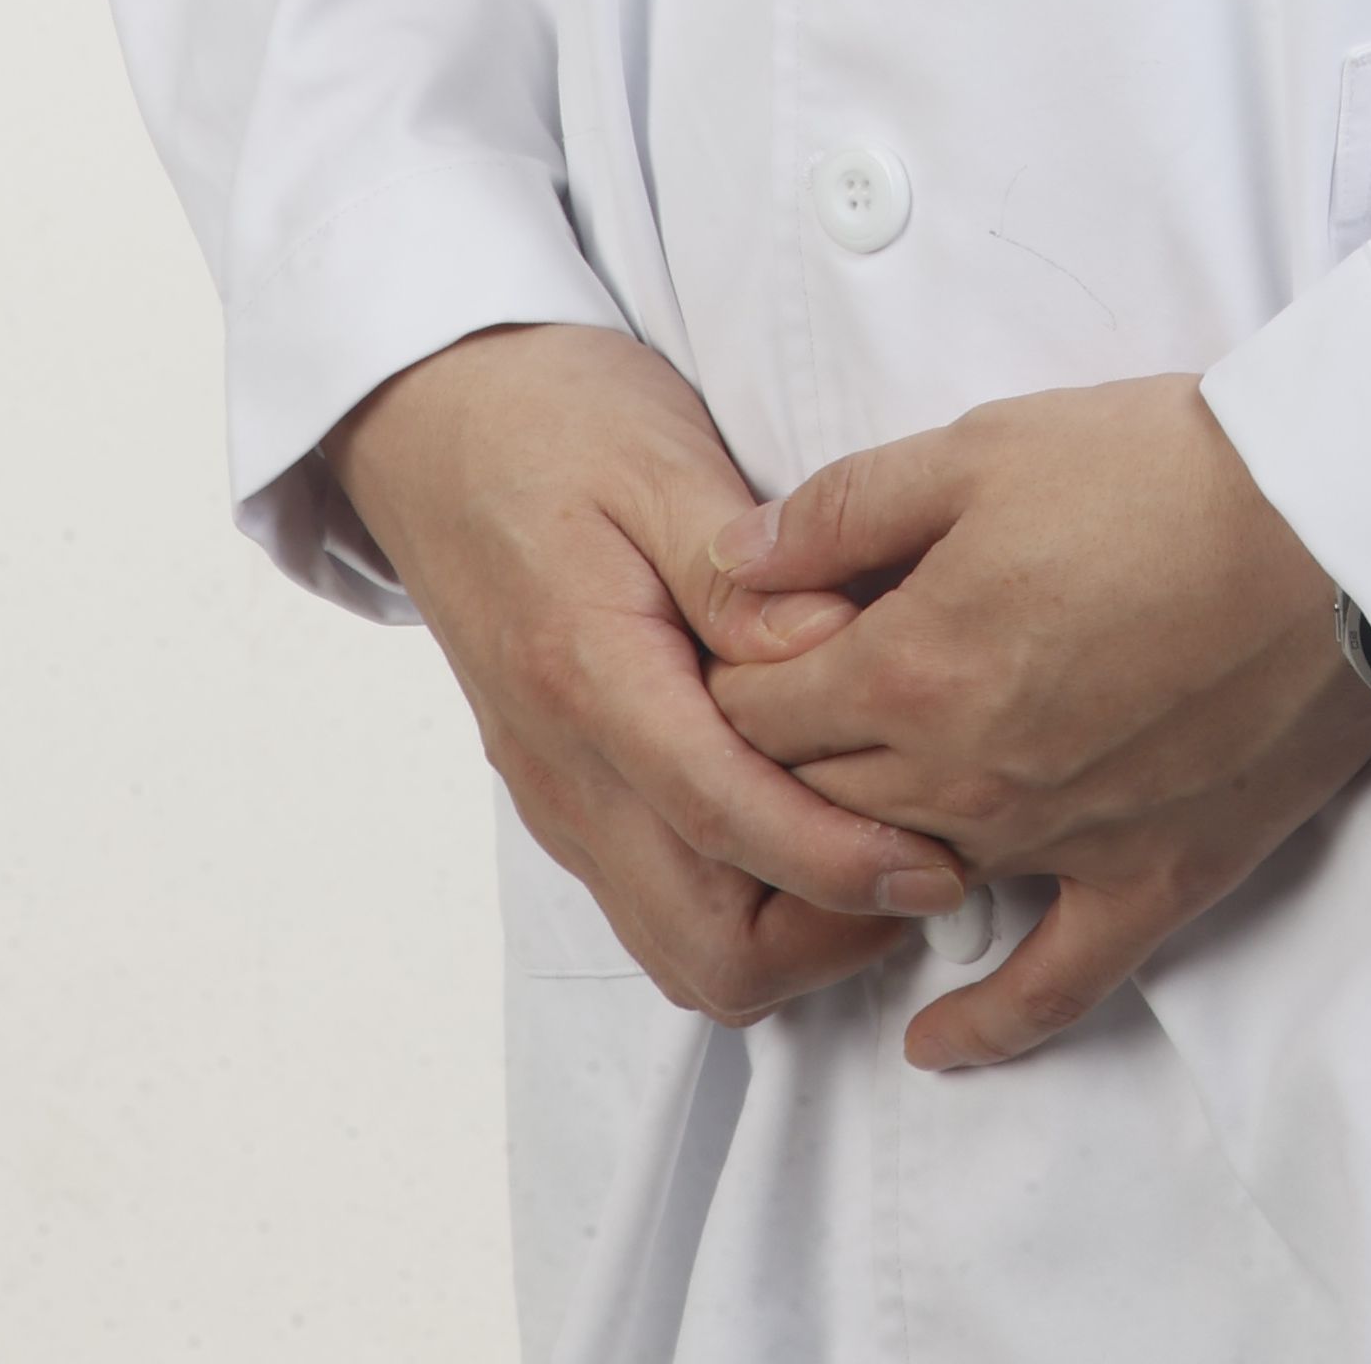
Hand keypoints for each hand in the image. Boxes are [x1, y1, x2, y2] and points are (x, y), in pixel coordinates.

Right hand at [330, 323, 968, 1023]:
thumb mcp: (662, 460)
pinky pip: (656, 905)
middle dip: (824, 934)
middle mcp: (566, 767)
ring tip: (879, 851)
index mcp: (588, 672)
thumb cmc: (555, 422)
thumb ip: (741, 574)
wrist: (435, 426)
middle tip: (923, 864)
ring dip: (788, 935)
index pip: (721, 817)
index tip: (935, 866)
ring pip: (678, 949)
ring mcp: (559, 797)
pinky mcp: (566, 800)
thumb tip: (834, 650)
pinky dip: (743, 906)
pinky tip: (811, 828)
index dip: (837, 861)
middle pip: (701, 945)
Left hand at [703, 375, 1370, 1069]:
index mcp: (912, 666)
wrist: (1332, 523)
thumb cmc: (1161, 467)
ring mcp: (1058, 842)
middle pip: (816, 803)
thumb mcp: (982, 446)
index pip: (755, 713)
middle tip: (789, 723)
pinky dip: (987, 1022)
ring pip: (909, 880)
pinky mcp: (1151, 879)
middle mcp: (966, 776)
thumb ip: (844, 510)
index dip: (731, 678)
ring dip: (861, 859)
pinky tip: (933, 1041)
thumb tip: (731, 562)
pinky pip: (1054, 983)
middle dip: (778, 766)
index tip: (744, 651)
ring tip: (840, 828)